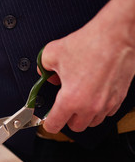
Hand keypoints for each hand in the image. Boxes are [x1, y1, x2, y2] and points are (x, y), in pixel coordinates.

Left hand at [41, 0, 134, 133]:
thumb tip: (44, 75)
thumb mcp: (52, 54)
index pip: (55, 125)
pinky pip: (107, 112)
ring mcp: (106, 103)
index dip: (47, 124)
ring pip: (92, 122)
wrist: (117, 34)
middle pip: (75, 127)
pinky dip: (99, 108)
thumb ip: (42, 68)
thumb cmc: (90, 43)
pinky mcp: (119, 97)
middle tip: (63, 107)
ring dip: (84, 115)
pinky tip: (93, 95)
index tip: (47, 121)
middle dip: (67, 119)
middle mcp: (90, 106)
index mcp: (71, 99)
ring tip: (79, 100)